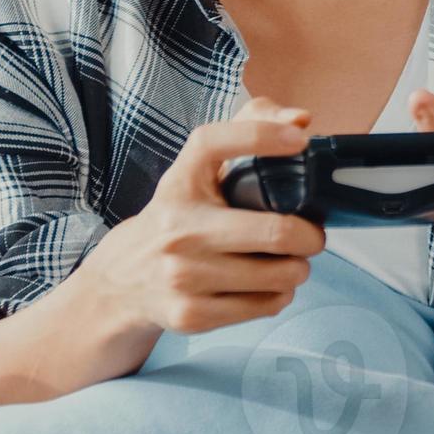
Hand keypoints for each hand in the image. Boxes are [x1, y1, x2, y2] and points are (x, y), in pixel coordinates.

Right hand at [76, 98, 327, 340]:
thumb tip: (302, 119)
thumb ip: (247, 131)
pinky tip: (265, 285)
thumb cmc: (178, 219)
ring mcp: (183, 274)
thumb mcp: (198, 174)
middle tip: (311, 236)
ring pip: (281, 274)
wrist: (122, 280)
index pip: (215, 142)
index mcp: (180, 183)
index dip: (263, 135)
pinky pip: (267, 304)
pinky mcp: (192, 314)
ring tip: (287, 261)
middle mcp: (177, 227)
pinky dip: (280, 294)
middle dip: (311, 236)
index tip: (300, 141)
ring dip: (298, 268)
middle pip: (276, 232)